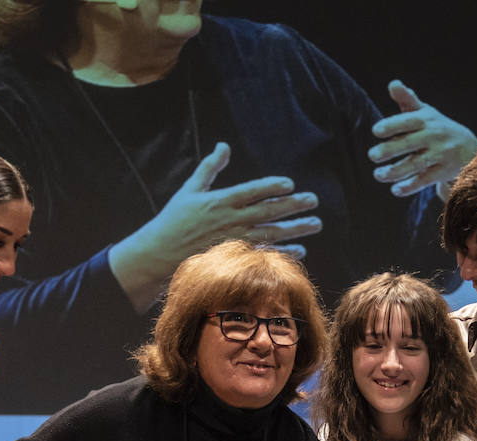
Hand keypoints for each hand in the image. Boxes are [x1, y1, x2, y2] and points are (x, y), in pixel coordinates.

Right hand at [108, 142, 321, 309]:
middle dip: (293, 205)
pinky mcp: (235, 258)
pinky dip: (283, 253)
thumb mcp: (190, 189)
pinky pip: (264, 255)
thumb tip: (224, 146)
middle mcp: (230, 221)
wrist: (160, 254)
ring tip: (316, 223)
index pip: (252, 191)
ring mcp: (234, 241)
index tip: (291, 184)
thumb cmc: (174, 219)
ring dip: (296, 229)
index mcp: (220, 201)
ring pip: (271, 234)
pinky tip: (300, 250)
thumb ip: (210, 167)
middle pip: (268, 212)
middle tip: (314, 200)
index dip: (272, 187)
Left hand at [368, 80, 476, 199]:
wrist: (469, 149)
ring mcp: (440, 154)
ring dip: (396, 171)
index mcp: (427, 120)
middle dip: (390, 150)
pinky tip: (395, 190)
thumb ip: (407, 100)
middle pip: (410, 143)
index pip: (408, 121)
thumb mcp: (426, 113)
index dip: (392, 125)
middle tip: (371, 155)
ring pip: (416, 164)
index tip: (376, 131)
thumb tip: (392, 83)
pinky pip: (425, 180)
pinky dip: (410, 186)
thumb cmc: (438, 129)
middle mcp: (434, 136)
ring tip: (378, 175)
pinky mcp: (443, 172)